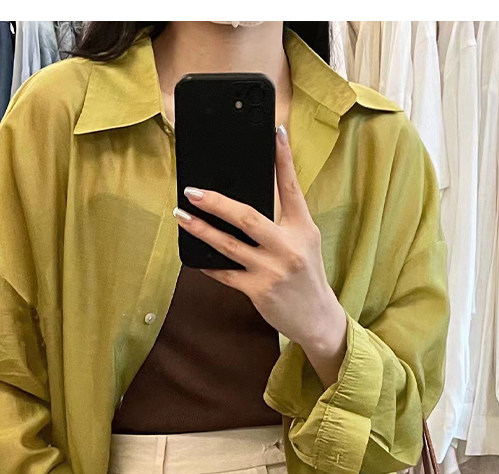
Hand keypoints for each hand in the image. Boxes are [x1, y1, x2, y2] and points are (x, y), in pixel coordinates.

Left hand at [172, 124, 347, 388]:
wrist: (317, 317)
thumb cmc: (306, 276)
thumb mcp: (304, 242)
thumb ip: (283, 220)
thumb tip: (247, 201)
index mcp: (303, 228)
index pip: (292, 188)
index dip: (283, 159)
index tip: (274, 131)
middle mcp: (288, 246)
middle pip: (247, 217)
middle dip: (217, 203)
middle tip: (192, 191)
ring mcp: (272, 270)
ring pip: (228, 245)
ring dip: (201, 230)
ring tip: (181, 217)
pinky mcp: (258, 291)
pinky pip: (225, 273)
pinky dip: (208, 263)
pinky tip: (193, 254)